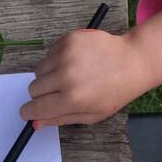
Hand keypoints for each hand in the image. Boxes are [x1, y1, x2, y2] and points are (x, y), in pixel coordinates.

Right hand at [20, 8, 161, 128]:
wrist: (133, 61)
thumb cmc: (114, 91)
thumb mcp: (91, 115)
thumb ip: (60, 119)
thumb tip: (36, 122)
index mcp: (72, 99)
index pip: (34, 108)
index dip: (29, 112)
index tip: (29, 112)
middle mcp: (66, 76)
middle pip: (33, 89)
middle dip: (42, 94)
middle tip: (59, 93)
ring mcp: (67, 55)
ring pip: (39, 70)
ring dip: (49, 75)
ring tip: (71, 75)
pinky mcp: (69, 39)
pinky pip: (49, 53)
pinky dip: (57, 59)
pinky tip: (75, 62)